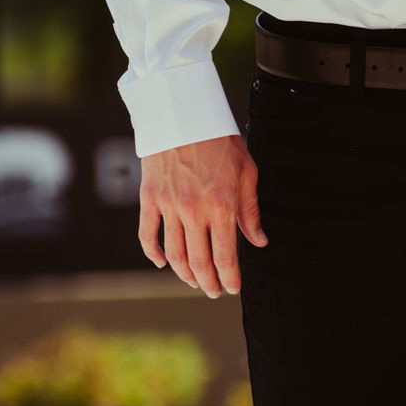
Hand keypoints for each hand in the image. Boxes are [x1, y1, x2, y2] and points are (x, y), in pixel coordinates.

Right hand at [138, 133, 265, 297]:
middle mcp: (195, 212)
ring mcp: (169, 206)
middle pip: (199, 262)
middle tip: (214, 291)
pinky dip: (153, 254)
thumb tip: (258, 241)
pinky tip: (162, 263)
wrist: (185, 113)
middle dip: (208, 283)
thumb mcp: (247, 172)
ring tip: (194, 281)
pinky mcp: (149, 198)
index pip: (225, 257)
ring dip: (184, 274)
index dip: (230, 279)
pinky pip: (147, 235)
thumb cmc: (221, 141)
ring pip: (174, 254)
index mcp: (223, 207)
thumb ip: (251, 211)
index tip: (233, 288)